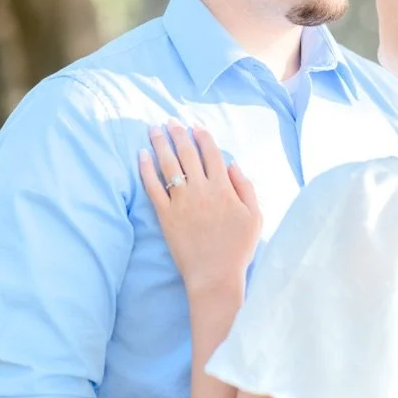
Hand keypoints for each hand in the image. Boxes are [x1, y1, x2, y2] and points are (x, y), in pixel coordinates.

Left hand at [140, 121, 261, 294]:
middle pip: (187, 153)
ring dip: (161, 144)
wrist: (215, 276)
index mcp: (223, 188)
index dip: (203, 137)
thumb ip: (245, 187)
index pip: (211, 154)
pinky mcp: (165, 215)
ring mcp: (181, 201)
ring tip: (154, 129)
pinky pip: (153, 187)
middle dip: (179, 134)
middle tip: (171, 121)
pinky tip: (142, 156)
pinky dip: (146, 169)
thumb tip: (233, 164)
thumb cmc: (238, 249)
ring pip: (169, 165)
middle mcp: (201, 189)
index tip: (196, 126)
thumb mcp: (255, 216)